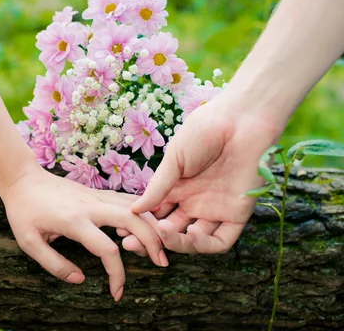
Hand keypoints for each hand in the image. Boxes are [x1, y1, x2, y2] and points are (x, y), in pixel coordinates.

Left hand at [0, 161, 167, 300]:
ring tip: (159, 245)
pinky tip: (146, 225)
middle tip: (162, 262)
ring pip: (134, 206)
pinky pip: (125, 200)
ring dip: (151, 224)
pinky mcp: (96, 193)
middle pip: (133, 220)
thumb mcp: (29, 242)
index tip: (116, 292)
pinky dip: (141, 211)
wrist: (22, 179)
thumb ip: (54, 264)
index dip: (117, 274)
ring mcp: (95, 196)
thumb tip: (80, 280)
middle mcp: (90, 206)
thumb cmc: (23, 211)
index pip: (107, 250)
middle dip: (152, 241)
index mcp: (74, 221)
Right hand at [125, 93, 280, 254]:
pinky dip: (204, 245)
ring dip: (176, 243)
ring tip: (161, 231)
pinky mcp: (237, 214)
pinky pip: (221, 241)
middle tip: (131, 242)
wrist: (242, 120)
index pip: (156, 214)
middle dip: (152, 239)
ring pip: (194, 240)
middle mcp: (195, 202)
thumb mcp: (174, 159)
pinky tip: (191, 235)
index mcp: (178, 188)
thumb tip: (134, 210)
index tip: (122, 229)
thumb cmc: (206, 131)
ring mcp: (215, 209)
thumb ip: (158, 187)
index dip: (141, 224)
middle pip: (171, 231)